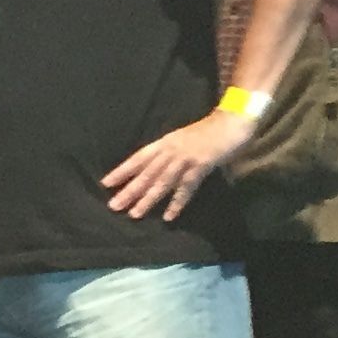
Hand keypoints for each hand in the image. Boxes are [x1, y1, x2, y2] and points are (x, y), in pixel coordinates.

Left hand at [102, 107, 256, 221]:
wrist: (232, 121)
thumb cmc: (207, 131)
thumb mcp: (182, 139)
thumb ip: (168, 152)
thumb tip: (152, 169)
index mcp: (165, 142)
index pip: (138, 158)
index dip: (121, 170)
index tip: (105, 183)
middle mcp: (171, 150)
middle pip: (146, 173)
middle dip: (129, 190)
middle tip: (113, 206)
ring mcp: (185, 158)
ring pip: (162, 182)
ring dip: (148, 199)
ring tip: (134, 214)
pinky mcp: (201, 165)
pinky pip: (186, 187)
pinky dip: (177, 202)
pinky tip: (168, 216)